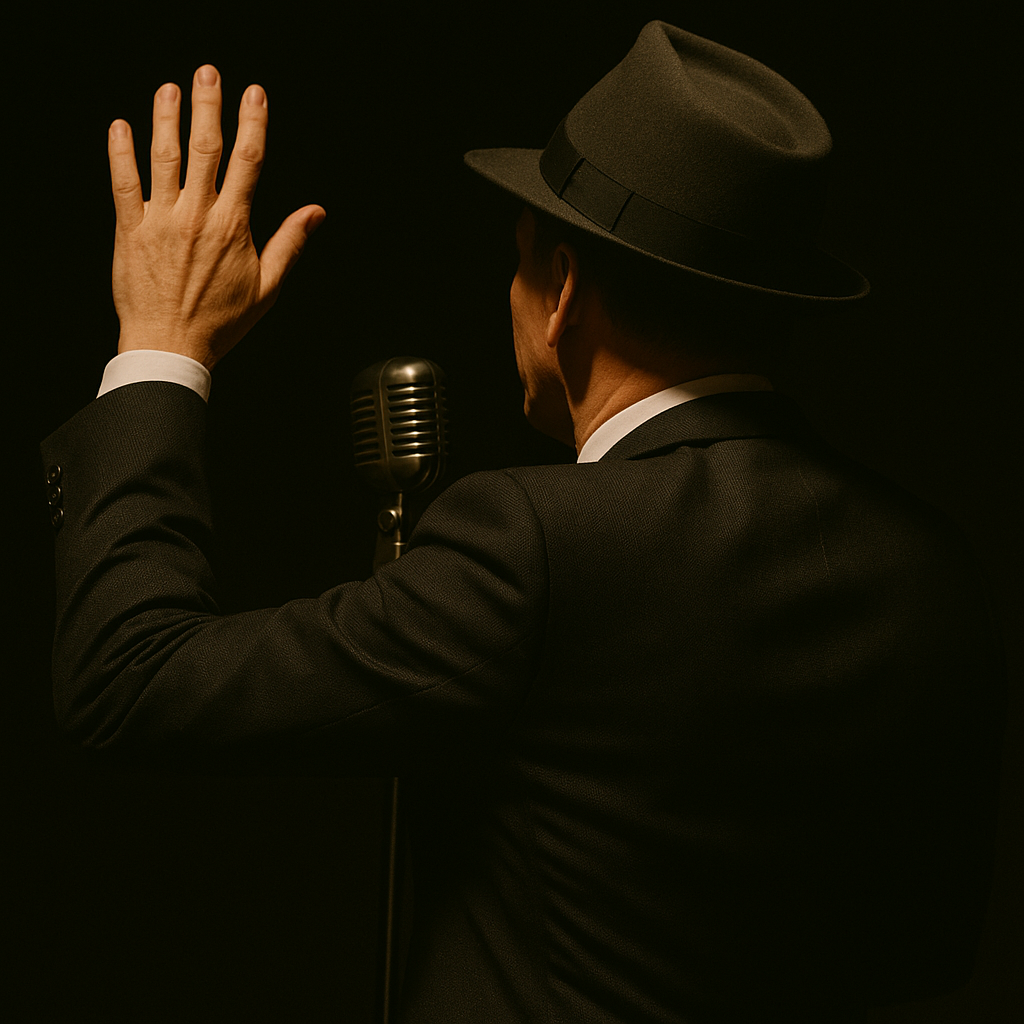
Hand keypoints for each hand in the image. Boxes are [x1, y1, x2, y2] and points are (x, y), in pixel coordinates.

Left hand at [108, 64, 324, 368]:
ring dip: (166, 117)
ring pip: (164, 156)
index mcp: (233, 226)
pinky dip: (120, 152)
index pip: (247, 162)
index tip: (253, 95)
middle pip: (205, 147)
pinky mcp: (131, 229)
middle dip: (208, 105)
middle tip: (208, 74)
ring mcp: (162, 220)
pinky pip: (124, 182)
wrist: (170, 346)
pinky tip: (120, 127)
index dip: (252, 123)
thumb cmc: (220, 322)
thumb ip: (290, 244)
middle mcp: (198, 216)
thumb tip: (315, 213)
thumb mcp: (267, 287)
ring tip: (169, 90)